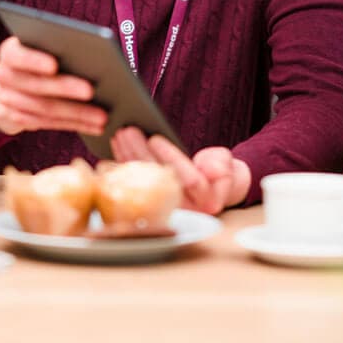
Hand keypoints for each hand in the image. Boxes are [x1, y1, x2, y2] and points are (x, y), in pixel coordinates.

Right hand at [0, 37, 106, 135]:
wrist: (10, 84)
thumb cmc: (38, 59)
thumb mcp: (41, 49)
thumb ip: (58, 50)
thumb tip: (92, 57)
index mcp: (9, 52)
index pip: (16, 55)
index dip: (34, 60)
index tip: (54, 65)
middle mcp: (4, 75)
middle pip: (36, 85)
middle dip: (65, 89)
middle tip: (91, 91)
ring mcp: (7, 100)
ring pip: (44, 109)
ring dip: (76, 113)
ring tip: (102, 116)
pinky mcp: (17, 119)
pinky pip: (48, 124)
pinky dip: (74, 125)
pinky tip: (95, 126)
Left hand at [110, 127, 250, 214]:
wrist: (211, 190)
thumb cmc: (218, 174)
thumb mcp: (226, 165)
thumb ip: (221, 165)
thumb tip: (211, 169)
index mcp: (207, 203)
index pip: (188, 181)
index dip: (171, 158)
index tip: (155, 139)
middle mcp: (184, 211)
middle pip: (158, 181)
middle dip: (141, 154)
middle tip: (129, 131)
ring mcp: (165, 211)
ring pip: (142, 183)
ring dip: (128, 157)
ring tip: (120, 135)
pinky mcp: (150, 206)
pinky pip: (133, 186)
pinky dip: (124, 165)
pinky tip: (116, 149)